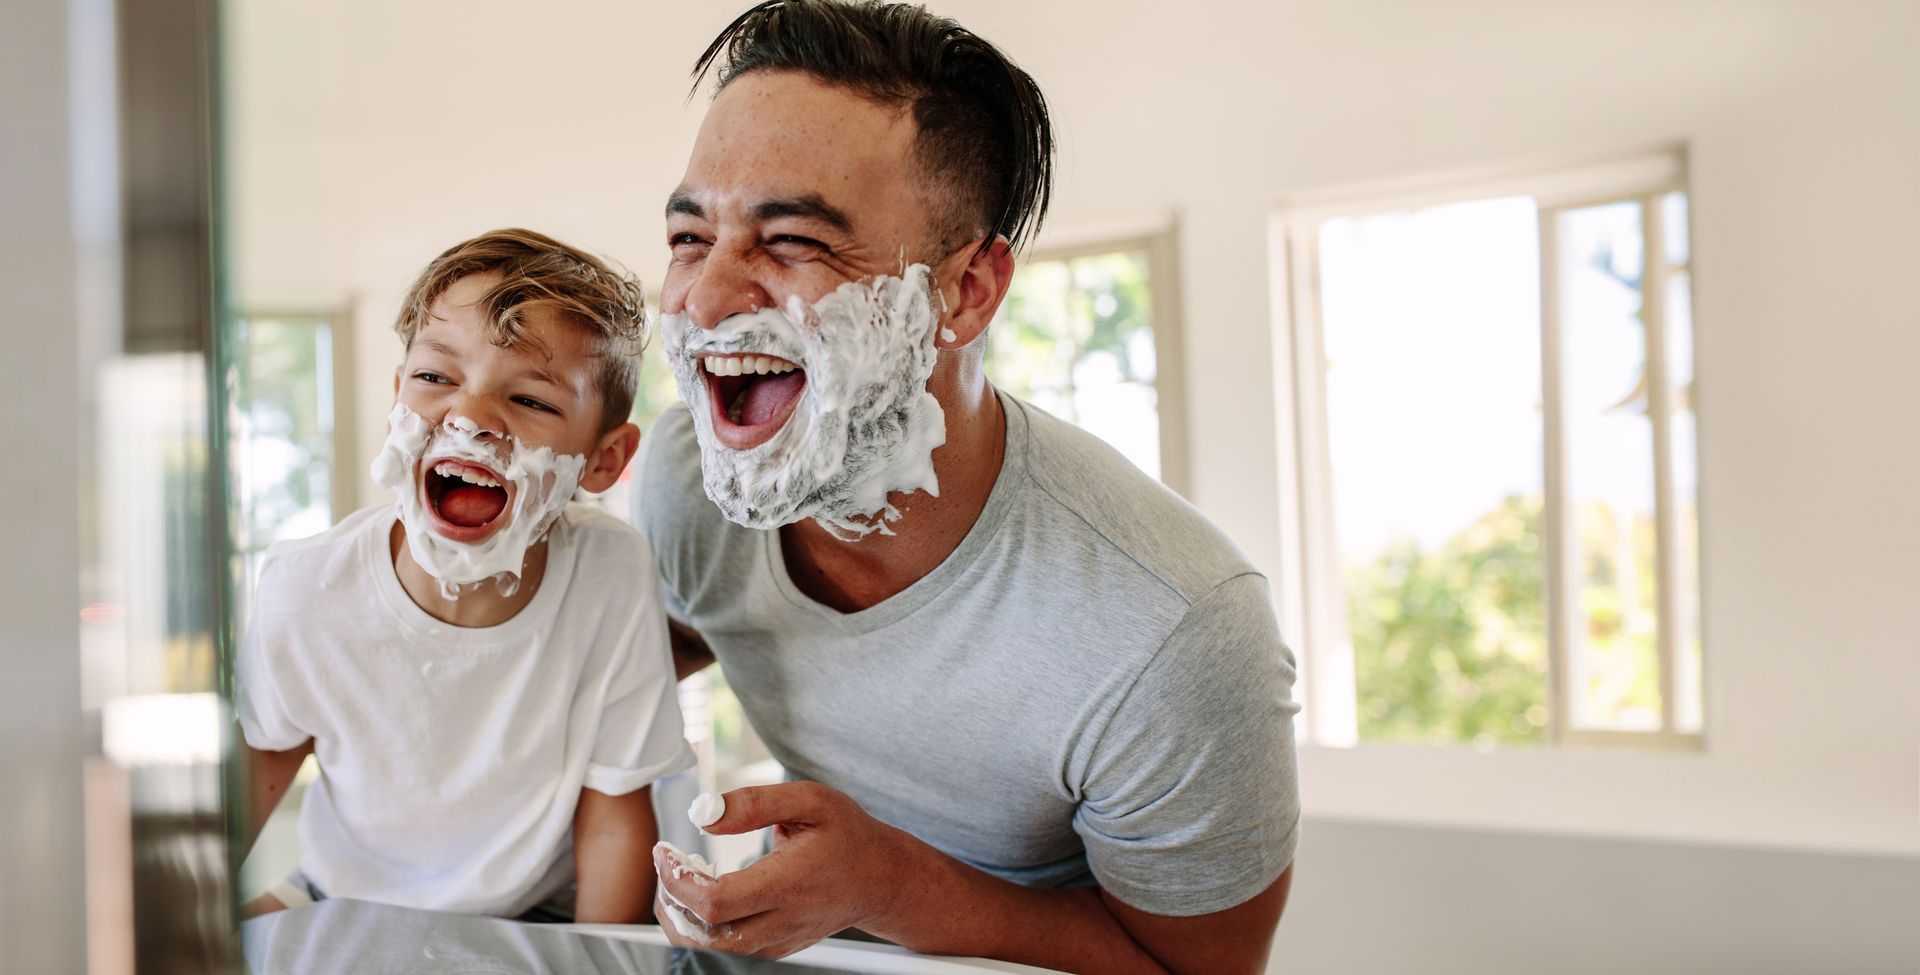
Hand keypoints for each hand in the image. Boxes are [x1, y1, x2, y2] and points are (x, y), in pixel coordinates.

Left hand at [651, 781, 919, 958]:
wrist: (881, 879)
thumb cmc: (848, 837)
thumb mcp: (812, 800)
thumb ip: (756, 802)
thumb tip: (707, 814)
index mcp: (788, 884)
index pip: (715, 902)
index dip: (677, 880)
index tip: (665, 852)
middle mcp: (781, 920)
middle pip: (703, 936)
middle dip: (670, 902)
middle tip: (669, 865)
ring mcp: (778, 940)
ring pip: (710, 947)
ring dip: (682, 916)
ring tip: (683, 877)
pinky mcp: (775, 947)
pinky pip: (727, 948)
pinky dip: (703, 924)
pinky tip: (706, 892)